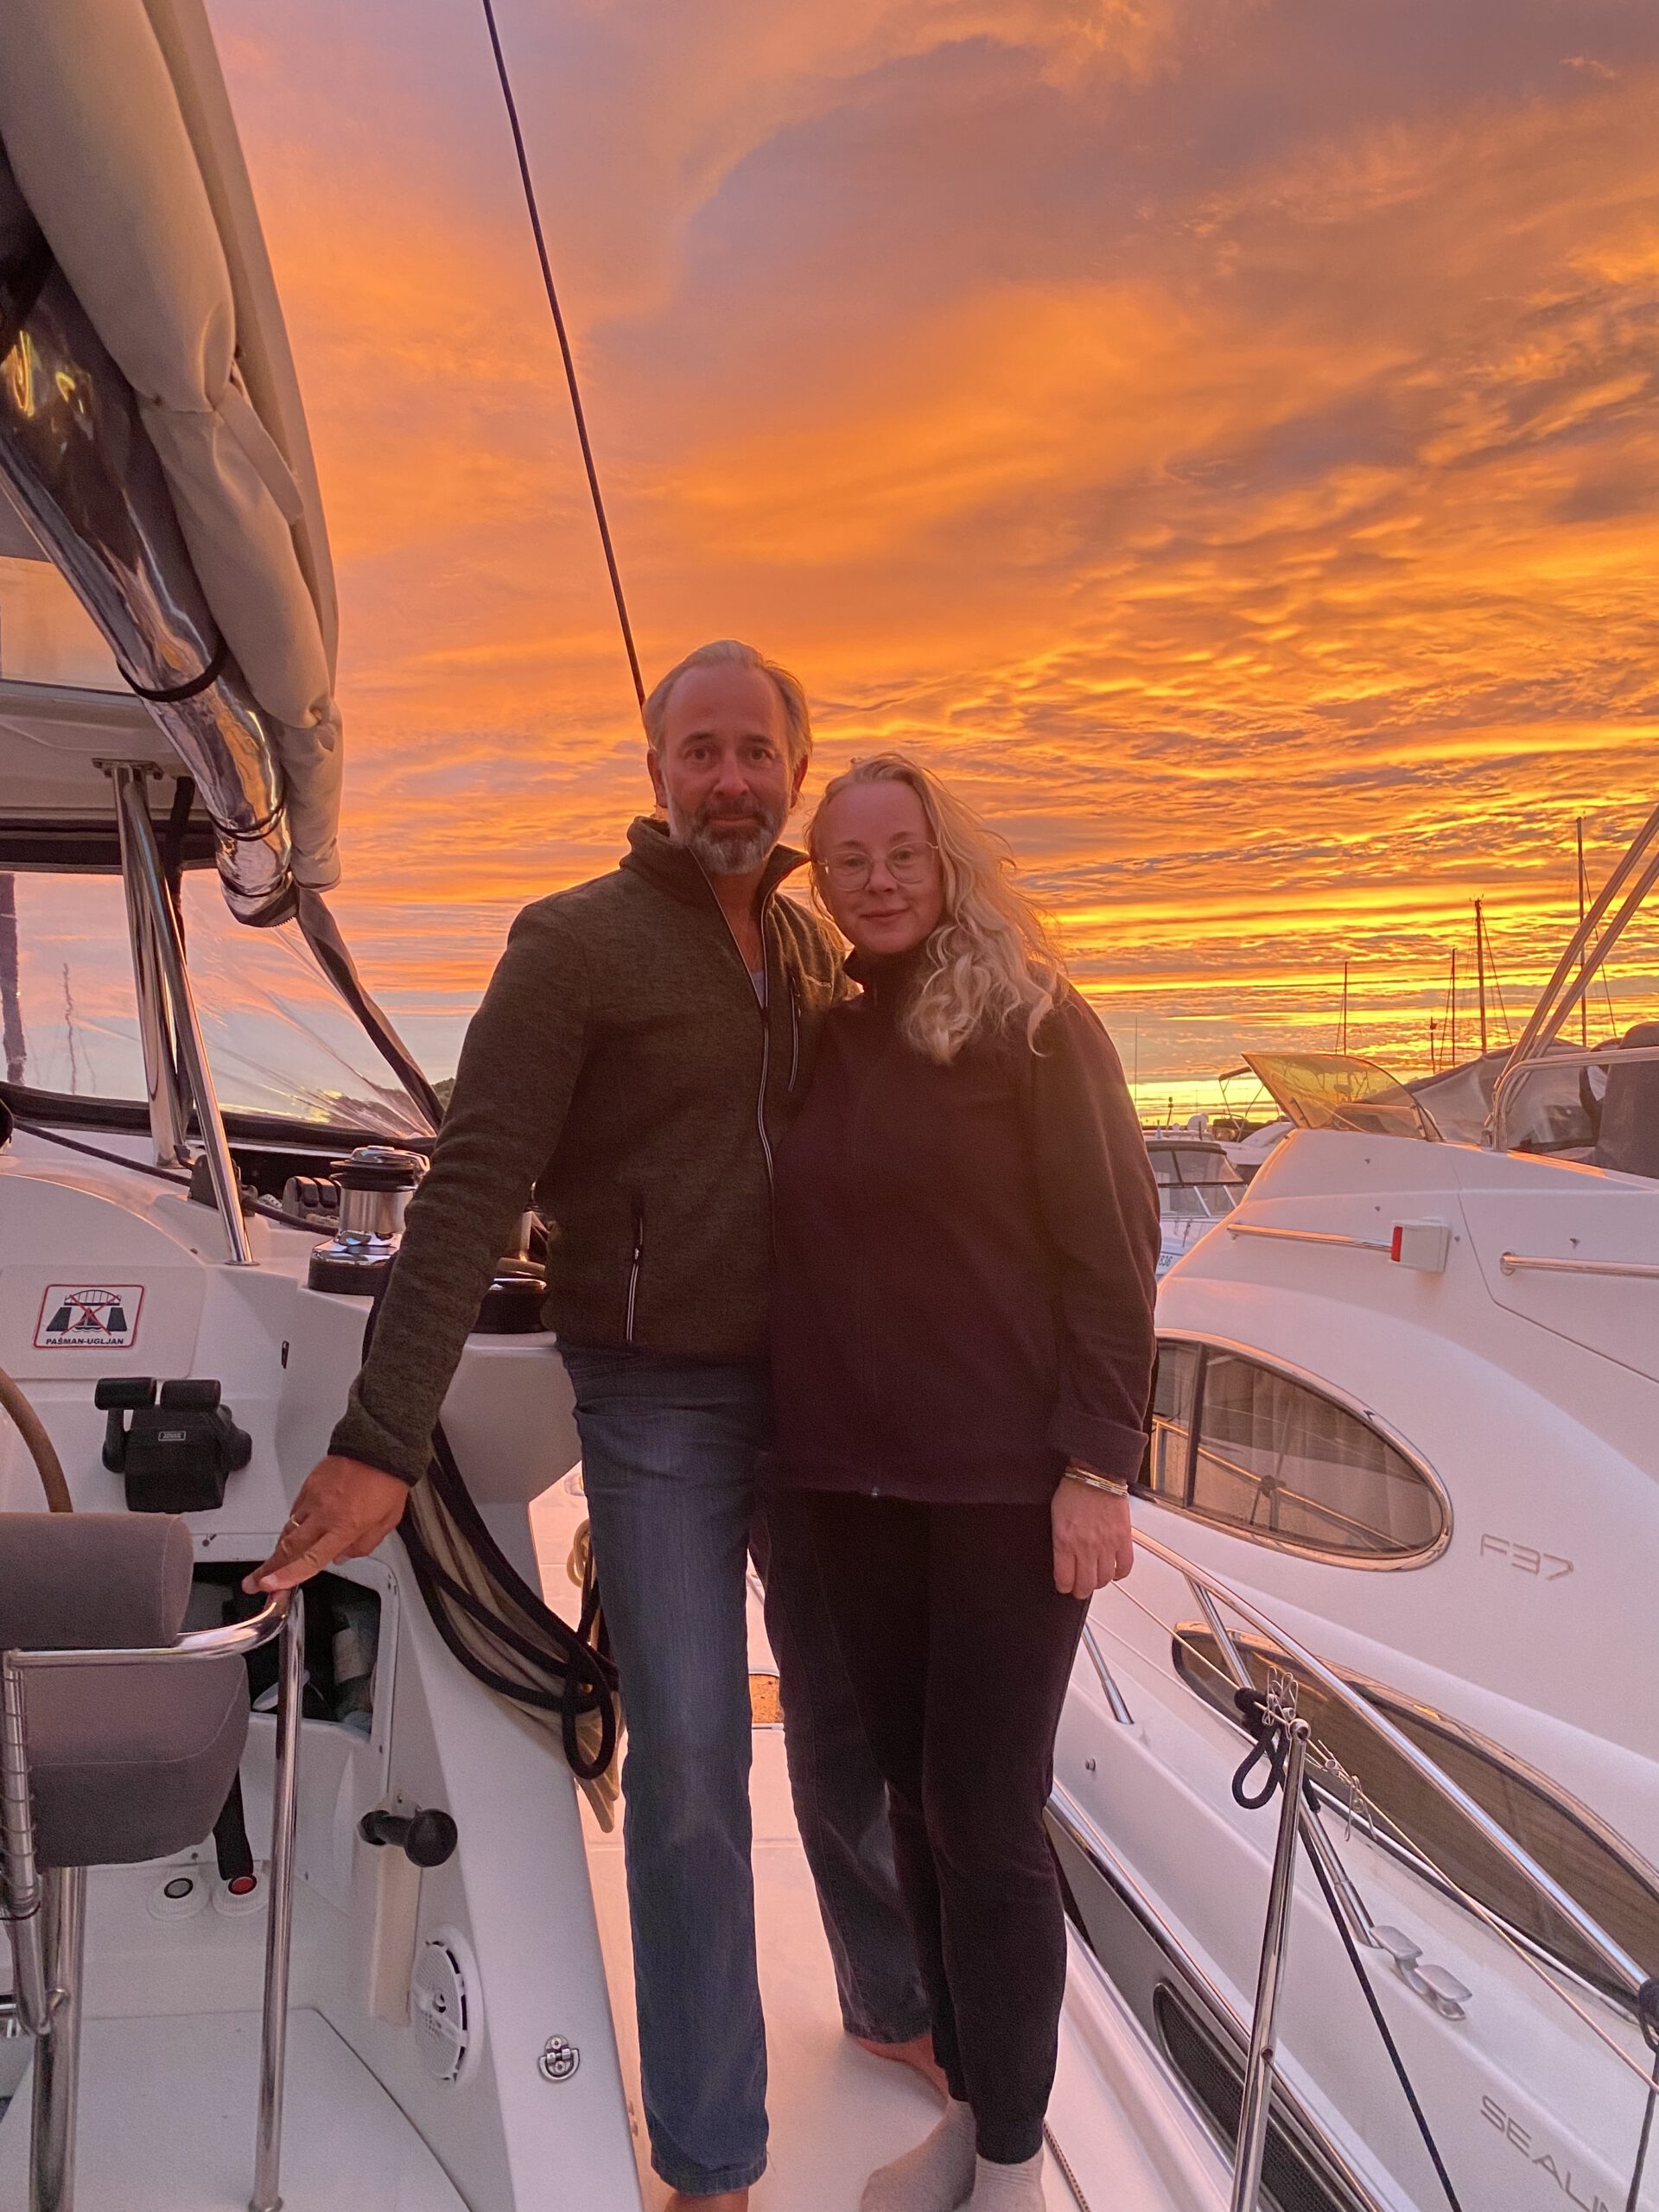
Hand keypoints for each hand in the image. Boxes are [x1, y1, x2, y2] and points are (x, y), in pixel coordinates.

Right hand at [244, 1455, 410, 1592]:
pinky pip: (295, 1510)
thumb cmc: (387, 1480)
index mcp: (345, 1526)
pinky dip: (292, 1525)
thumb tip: (343, 1556)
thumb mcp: (387, 1521)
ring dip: (278, 1549)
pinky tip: (294, 1533)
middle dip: (268, 1568)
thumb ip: (364, 1544)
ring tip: (270, 1565)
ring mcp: (313, 1498)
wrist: (379, 1444)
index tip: (270, 1585)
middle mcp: (325, 1513)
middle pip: (289, 1547)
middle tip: (254, 1582)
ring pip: (289, 1529)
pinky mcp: (308, 1485)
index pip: (311, 1558)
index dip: (288, 1575)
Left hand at [1051, 1480, 1133, 1598]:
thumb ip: (1059, 1541)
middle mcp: (1085, 1547)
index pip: (1064, 1579)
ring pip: (1104, 1579)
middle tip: (1079, 1588)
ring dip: (1099, 1582)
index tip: (1064, 1586)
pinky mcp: (1123, 1539)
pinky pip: (1124, 1567)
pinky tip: (1114, 1571)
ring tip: (1096, 1578)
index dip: (1064, 1587)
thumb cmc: (1074, 1489)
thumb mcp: (1056, 1517)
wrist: (1096, 1473)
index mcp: (1064, 1541)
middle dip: (1080, 1591)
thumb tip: (1062, 1559)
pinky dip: (1119, 1573)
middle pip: (1085, 1585)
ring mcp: (1106, 1545)